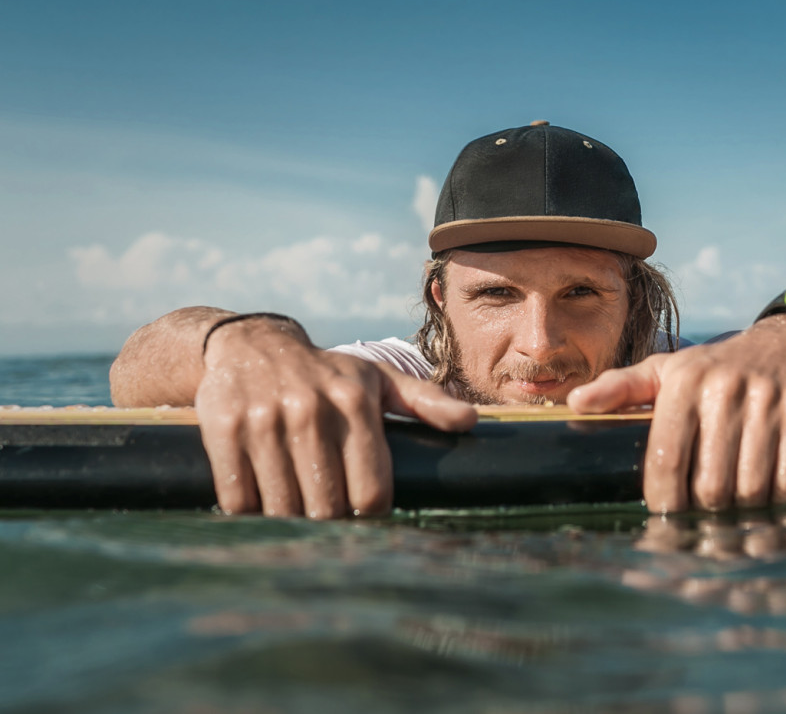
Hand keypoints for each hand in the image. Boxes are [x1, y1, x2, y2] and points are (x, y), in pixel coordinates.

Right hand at [196, 319, 475, 517]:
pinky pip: (237, 499)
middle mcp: (310, 409)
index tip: (365, 523)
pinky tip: (261, 511)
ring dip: (289, 528)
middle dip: (330, 528)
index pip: (370, 492)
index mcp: (355, 401)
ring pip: (282, 509)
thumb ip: (424, 401)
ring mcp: (263, 419)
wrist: (249, 344)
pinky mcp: (222, 429)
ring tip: (298, 525)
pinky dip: (249, 516)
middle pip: (326, 508)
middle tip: (330, 533)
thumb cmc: (326, 372)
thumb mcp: (377, 379)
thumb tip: (470, 421)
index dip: (370, 518)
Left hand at [567, 315, 785, 511]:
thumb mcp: (670, 368)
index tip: (667, 515)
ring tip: (740, 504)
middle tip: (709, 512)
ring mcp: (768, 399)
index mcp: (684, 381)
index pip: (666, 458)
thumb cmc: (720, 367)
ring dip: (745, 508)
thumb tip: (576, 403)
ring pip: (749, 488)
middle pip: (709, 484)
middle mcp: (724, 387)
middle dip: (707, 509)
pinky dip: (780, 499)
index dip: (664, 499)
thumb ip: (622, 387)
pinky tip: (772, 494)